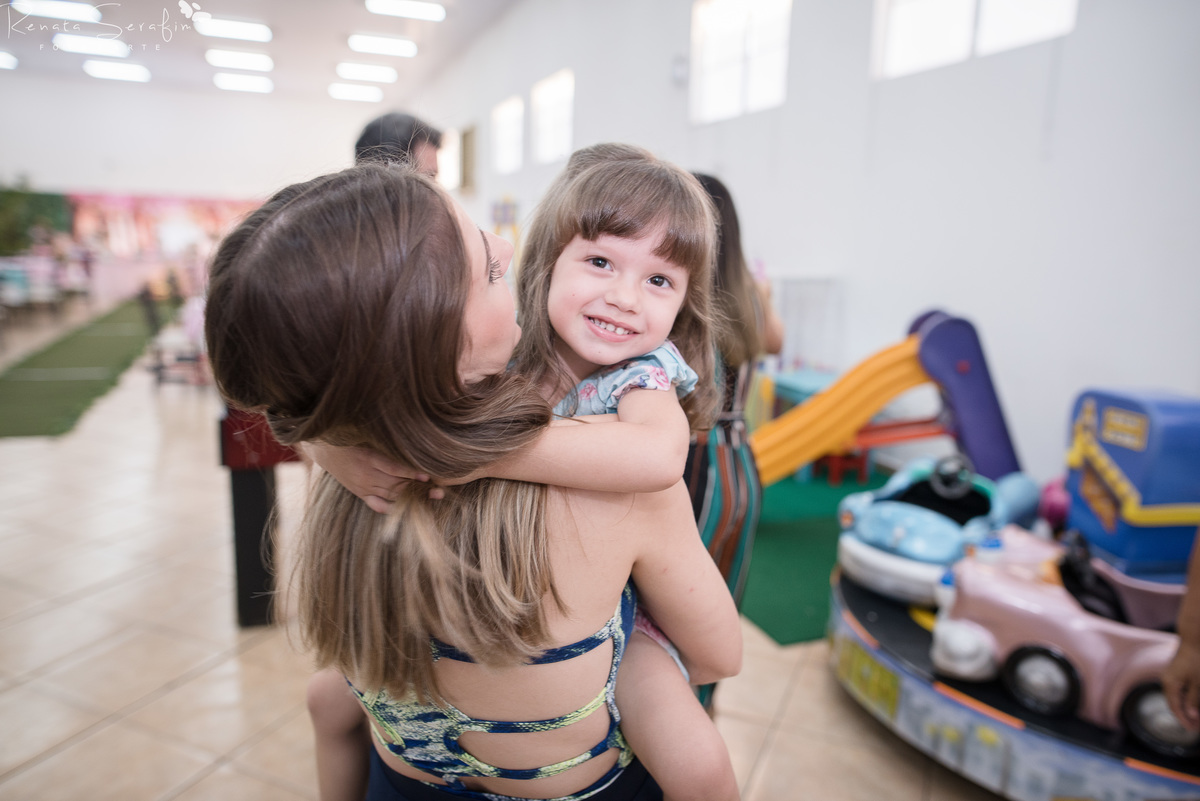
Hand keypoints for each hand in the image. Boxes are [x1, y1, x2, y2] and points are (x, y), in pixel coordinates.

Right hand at [304, 442, 432, 512]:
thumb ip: (388, 442)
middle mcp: (366, 475)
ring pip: (390, 495)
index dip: (411, 473)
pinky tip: (408, 509)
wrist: (325, 449)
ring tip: (430, 498)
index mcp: (368, 458)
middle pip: (396, 484)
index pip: (393, 468)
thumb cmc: (350, 437)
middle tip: (438, 491)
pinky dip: (393, 508)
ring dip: (411, 497)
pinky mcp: (360, 494)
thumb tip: (413, 444)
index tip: (428, 476)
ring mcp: (363, 487)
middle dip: (418, 488)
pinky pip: (378, 505)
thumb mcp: (368, 436)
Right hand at [1162, 641, 1199, 730]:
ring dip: (1184, 708)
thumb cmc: (1196, 660)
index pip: (1175, 708)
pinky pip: (1177, 690)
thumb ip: (1193, 700)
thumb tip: (1191, 716)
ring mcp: (1169, 676)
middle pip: (1173, 704)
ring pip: (1175, 697)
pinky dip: (1184, 699)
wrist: (1193, 640)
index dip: (1184, 720)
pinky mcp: (1174, 673)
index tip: (1193, 730)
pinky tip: (1192, 703)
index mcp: (1170, 685)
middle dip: (1184, 716)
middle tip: (1196, 727)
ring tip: (1195, 717)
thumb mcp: (1197, 682)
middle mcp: (1166, 681)